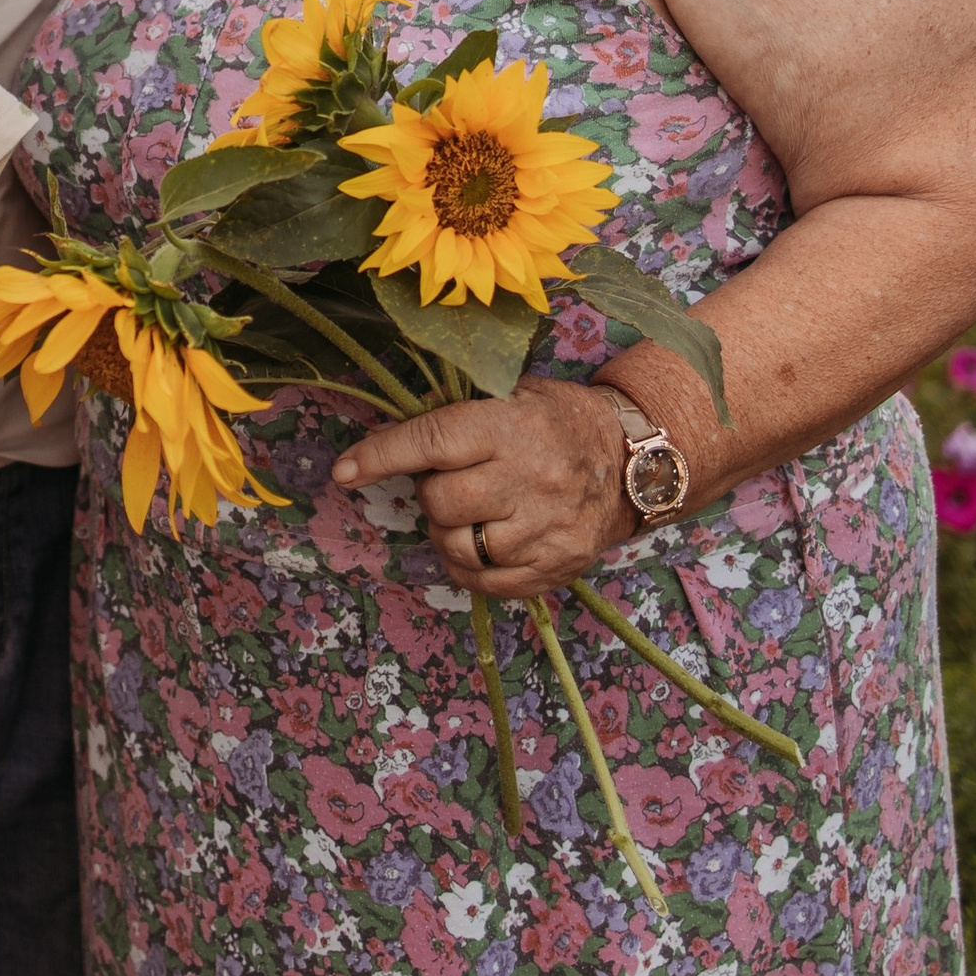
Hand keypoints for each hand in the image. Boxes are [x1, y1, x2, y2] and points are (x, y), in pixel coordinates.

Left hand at [330, 378, 642, 597]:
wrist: (632, 462)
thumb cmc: (557, 420)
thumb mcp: (512, 394)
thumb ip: (457, 414)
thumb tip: (385, 436)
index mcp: (512, 427)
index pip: (433, 442)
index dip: (381, 456)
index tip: (343, 471)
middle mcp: (529, 479)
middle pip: (440, 503)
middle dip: (430, 494)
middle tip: (450, 481)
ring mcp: (545, 528)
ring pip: (459, 546)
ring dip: (449, 531)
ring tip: (470, 512)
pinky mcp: (556, 566)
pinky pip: (486, 582)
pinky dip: (469, 567)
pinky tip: (480, 545)